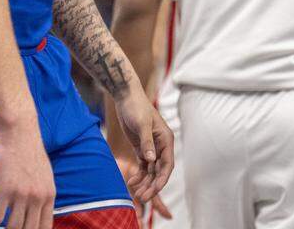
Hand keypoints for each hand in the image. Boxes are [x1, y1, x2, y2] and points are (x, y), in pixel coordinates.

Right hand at [0, 120, 54, 228]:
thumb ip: (41, 192)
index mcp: (49, 195)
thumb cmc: (28, 148)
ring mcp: (21, 195)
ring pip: (13, 227)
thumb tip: (36, 207)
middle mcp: (37, 198)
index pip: (45, 227)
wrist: (17, 130)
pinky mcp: (4, 190)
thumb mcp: (44, 173)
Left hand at [113, 84, 174, 205]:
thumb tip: (152, 160)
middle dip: (152, 185)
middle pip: (159, 171)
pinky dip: (139, 175)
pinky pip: (143, 166)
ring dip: (145, 183)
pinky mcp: (142, 147)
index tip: (154, 191)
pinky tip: (131, 182)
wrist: (125, 96)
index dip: (162, 179)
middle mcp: (161, 146)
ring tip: (135, 193)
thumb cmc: (136, 107)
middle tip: (142, 198)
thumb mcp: (141, 124)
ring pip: (151, 171)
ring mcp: (151, 147)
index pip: (167, 165)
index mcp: (166, 140)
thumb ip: (147, 142)